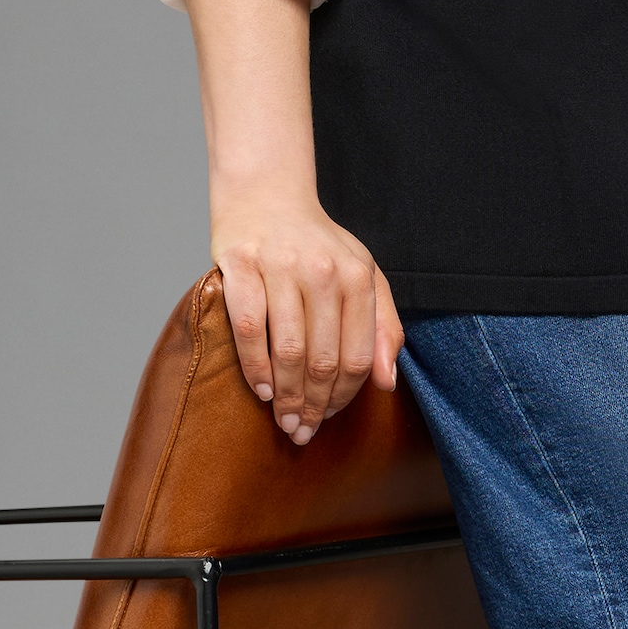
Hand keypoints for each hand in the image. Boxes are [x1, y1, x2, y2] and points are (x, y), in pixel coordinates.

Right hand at [209, 196, 405, 446]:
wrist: (266, 197)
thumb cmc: (318, 247)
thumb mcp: (363, 277)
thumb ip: (383, 327)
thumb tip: (387, 382)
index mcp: (358, 277)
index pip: (358, 356)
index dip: (346, 397)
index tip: (330, 417)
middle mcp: (323, 271)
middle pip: (323, 360)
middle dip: (314, 405)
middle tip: (302, 431)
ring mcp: (279, 267)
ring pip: (286, 350)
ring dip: (285, 395)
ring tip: (282, 419)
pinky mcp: (240, 265)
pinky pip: (247, 329)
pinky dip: (254, 366)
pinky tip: (260, 389)